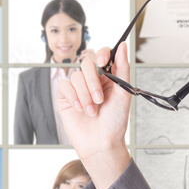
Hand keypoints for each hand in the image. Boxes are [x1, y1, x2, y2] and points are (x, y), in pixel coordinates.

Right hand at [57, 42, 132, 188]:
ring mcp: (78, 88)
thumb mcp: (123, 93)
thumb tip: (123, 45)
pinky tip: (79, 109)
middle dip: (93, 81)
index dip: (102, 54)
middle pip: (87, 62)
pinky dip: (73, 97)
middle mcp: (92, 80)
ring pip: (76, 76)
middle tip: (100, 100)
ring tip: (92, 111)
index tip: (104, 62)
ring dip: (85, 95)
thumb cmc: (114, 122)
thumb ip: (123, 68)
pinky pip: (65, 85)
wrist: (101, 143)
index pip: (102, 55)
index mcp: (108, 77)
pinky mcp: (66, 96)